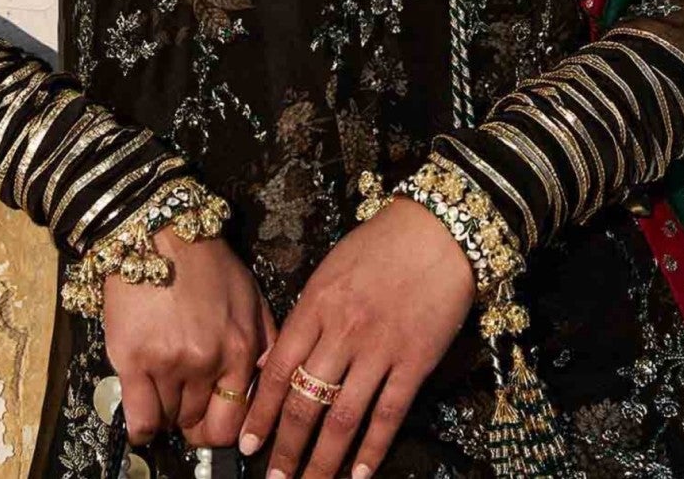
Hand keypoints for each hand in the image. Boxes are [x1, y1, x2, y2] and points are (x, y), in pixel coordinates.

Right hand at [102, 225, 278, 448]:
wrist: (158, 232)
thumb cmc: (204, 260)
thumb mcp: (250, 295)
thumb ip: (264, 340)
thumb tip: (264, 379)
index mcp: (242, 348)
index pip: (235, 421)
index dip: (221, 428)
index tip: (210, 421)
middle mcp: (208, 361)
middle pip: (200, 423)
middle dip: (193, 421)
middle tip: (185, 408)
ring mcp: (170, 363)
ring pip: (170, 421)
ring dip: (167, 412)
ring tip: (163, 389)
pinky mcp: (134, 360)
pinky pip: (139, 420)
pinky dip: (142, 428)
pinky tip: (144, 418)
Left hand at [236, 196, 475, 478]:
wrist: (436, 230)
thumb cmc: (379, 245)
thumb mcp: (328, 271)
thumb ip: (304, 316)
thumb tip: (276, 363)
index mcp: (316, 304)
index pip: (278, 370)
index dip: (261, 413)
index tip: (247, 444)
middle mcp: (343, 330)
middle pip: (305, 401)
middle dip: (285, 447)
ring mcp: (380, 348)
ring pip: (343, 417)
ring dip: (323, 460)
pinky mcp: (414, 361)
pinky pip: (388, 414)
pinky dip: (372, 449)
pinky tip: (359, 474)